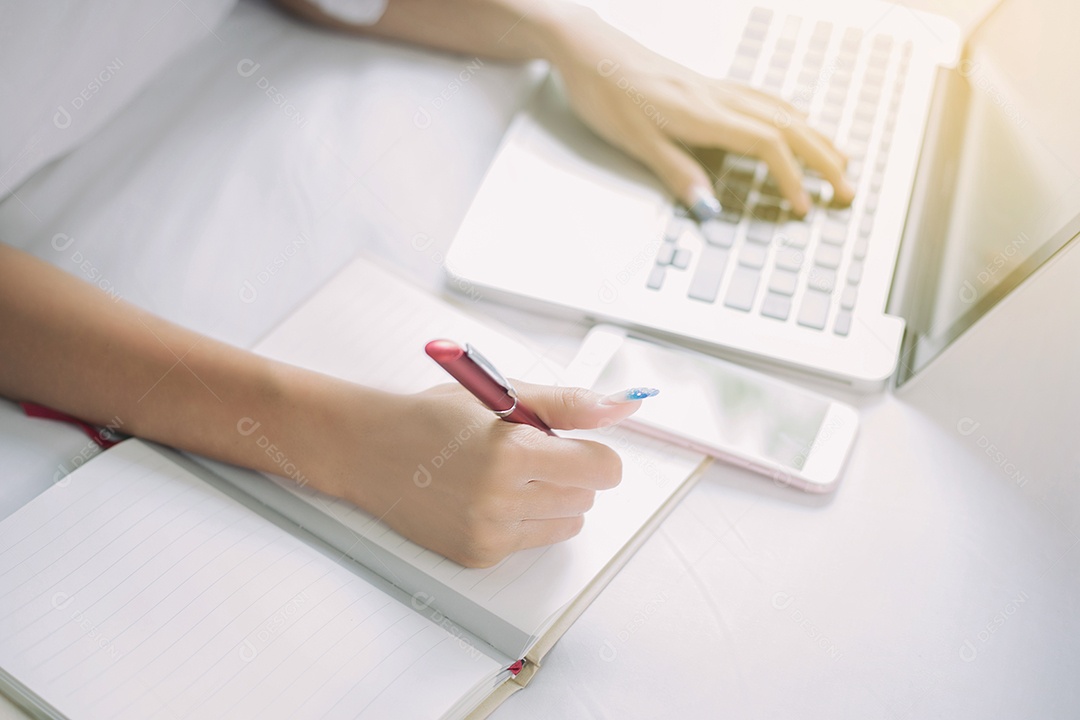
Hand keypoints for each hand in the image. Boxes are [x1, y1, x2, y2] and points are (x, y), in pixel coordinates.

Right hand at [302, 380, 641, 567]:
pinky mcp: (477, 554)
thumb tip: (623, 409)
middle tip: (525, 454)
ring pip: (566, 522)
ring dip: (551, 498)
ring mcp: (488, 531)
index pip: (602, 469)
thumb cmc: (434, 416)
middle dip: (569, 472)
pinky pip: (533, 540)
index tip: (576, 445)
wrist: (369, 450)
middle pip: (586, 496)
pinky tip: (486, 498)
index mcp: (512, 450)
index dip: (594, 453)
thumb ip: (566, 404)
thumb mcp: (500, 395)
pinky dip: (523, 520)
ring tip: (506, 476)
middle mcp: (501, 497)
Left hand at [546, 8, 853, 216]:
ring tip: (841, 162)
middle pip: (790, 127)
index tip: (804, 208)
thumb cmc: (604, 92)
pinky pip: (766, 99)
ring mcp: (717, 88)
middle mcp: (718, 97)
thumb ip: (677, 174)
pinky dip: (793, 116)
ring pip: (783, 110)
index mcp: (704, 114)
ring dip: (817, 137)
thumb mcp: (634, 142)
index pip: (767, 146)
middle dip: (825, 160)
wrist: (587, 49)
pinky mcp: (708, 85)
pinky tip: (799, 123)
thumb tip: (711, 209)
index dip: (792, 178)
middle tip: (848, 192)